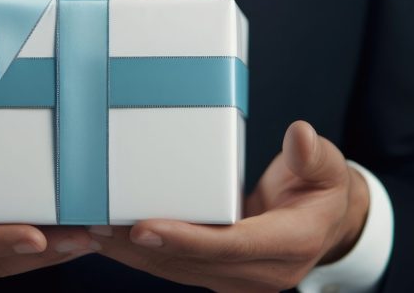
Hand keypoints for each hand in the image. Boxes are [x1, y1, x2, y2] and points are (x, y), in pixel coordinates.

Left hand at [89, 121, 368, 291]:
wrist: (327, 225)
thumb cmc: (321, 189)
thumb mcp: (326, 167)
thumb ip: (312, 155)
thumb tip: (299, 135)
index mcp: (290, 244)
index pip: (230, 245)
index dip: (186, 239)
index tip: (144, 227)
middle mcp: (262, 273)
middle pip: (190, 263)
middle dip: (139, 247)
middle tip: (93, 225)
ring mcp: (238, 280)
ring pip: (174, 270)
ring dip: (129, 254)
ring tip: (86, 233)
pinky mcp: (218, 276)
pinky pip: (173, 268)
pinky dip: (139, 254)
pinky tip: (105, 239)